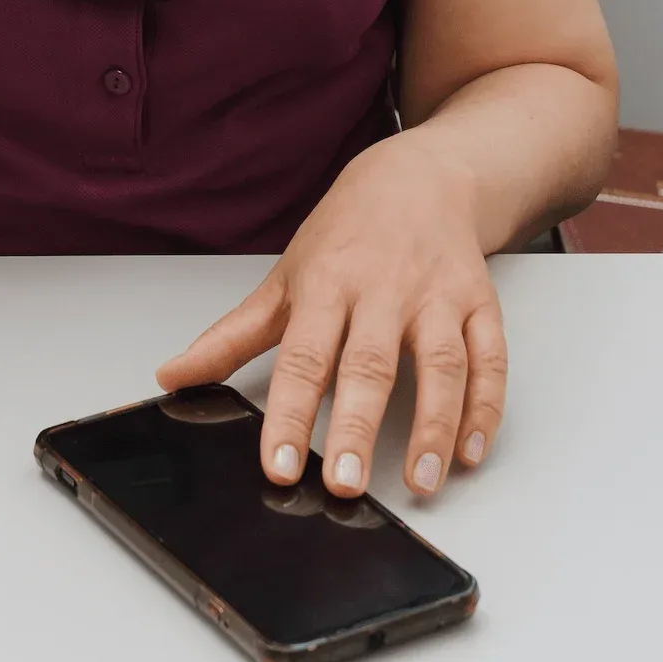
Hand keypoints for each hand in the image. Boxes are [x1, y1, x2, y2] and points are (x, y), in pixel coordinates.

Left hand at [157, 133, 507, 499]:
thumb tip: (172, 376)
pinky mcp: (480, 302)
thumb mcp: (284, 277)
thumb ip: (232, 334)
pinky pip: (490, 358)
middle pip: (370, 363)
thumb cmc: (347, 233)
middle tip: (345, 485)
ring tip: (422, 481)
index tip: (278, 467)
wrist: (421, 176)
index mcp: (326, 285)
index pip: (302, 357)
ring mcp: (436, 295)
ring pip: (440, 363)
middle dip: (356, 426)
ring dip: (434, 425)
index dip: (288, 415)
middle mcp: (382, 290)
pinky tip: (471, 451)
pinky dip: (486, 408)